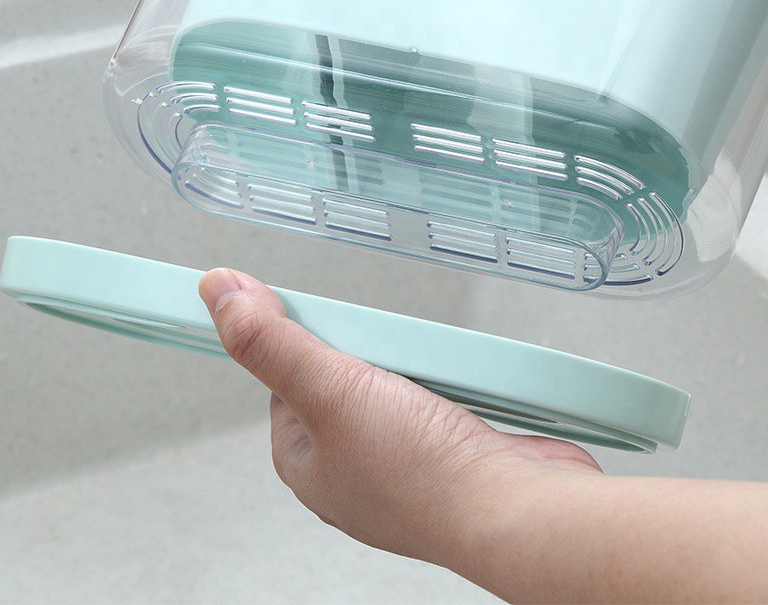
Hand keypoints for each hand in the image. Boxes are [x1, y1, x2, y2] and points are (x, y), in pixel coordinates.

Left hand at [199, 270, 767, 602]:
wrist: (516, 508)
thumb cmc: (422, 473)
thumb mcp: (329, 390)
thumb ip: (271, 342)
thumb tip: (216, 293)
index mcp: (307, 463)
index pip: (282, 386)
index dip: (296, 345)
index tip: (316, 317)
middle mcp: (351, 469)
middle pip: (339, 380)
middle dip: (361, 352)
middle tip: (380, 344)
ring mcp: (403, 463)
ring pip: (389, 386)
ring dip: (405, 364)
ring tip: (418, 361)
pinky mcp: (447, 452)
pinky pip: (432, 397)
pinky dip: (440, 379)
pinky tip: (451, 376)